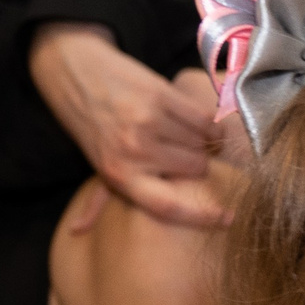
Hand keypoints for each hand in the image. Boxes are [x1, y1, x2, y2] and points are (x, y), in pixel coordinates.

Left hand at [28, 23, 231, 227]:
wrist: (76, 72)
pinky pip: (205, 120)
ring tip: (180, 133)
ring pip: (203, 143)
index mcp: (119, 175)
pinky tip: (196, 121)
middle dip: (198, 162)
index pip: (169, 207)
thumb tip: (75, 232)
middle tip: (180, 152)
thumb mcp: (96, 163)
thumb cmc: (93, 125)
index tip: (229, 218)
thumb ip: (98, 198)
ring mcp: (148, 122)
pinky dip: (208, 123)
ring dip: (201, 140)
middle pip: (198, 169)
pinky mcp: (161, 96)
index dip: (204, 216)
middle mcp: (134, 151)